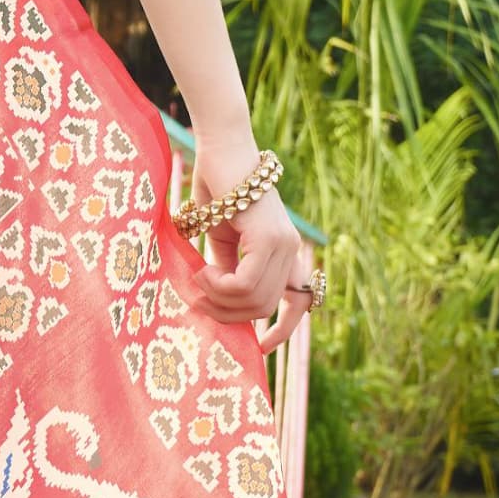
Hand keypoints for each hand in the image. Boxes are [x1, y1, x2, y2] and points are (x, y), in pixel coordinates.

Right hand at [184, 150, 320, 355]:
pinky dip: (220, 286)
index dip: (284, 329)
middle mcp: (290, 249)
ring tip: (198, 281)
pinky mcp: (267, 237)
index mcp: (283, 251)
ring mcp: (282, 243)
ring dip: (220, 300)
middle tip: (200, 301)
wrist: (220, 149)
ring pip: (255, 300)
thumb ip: (227, 270)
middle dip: (229, 315)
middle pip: (264, 308)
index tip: (260, 348)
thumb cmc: (216, 188)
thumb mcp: (220, 239)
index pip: (300, 301)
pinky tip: (204, 272)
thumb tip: (218, 303)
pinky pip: (246, 283)